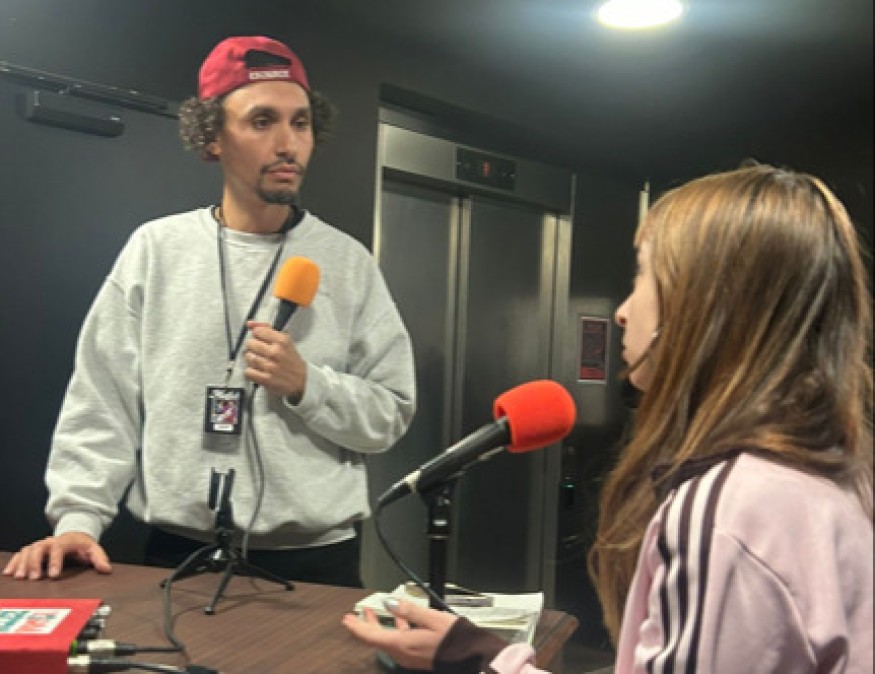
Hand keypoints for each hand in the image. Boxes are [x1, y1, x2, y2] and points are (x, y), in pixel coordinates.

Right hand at [2, 532, 110, 579]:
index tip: (54, 575)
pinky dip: (14, 562)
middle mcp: (50, 541)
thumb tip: (106, 569)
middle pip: (39, 549)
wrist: (74, 535)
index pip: (58, 548)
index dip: (55, 561)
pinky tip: (9, 573)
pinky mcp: (32, 550)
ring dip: (23, 563)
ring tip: (20, 577)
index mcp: (65, 541)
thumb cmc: (83, 545)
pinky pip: (21, 554)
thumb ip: (100, 558)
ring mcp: (40, 545)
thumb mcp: (94, 549)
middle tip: (34, 578)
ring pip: (28, 551)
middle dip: (35, 563)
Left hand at [244, 321, 306, 399]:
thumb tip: (249, 323)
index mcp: (282, 340)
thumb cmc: (291, 359)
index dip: (257, 336)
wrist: (302, 380)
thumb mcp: (284, 340)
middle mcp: (276, 352)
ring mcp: (270, 366)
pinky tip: (258, 371)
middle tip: (260, 352)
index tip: (262, 340)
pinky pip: (248, 371)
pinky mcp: (266, 379)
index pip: (257, 331)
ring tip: (260, 362)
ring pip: (248, 357)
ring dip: (251, 359)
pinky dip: (251, 372)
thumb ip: (266, 329)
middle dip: (253, 347)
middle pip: (250, 343)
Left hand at [342, 598, 458, 669]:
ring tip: (374, 614)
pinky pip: (399, 643)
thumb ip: (408, 610)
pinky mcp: (417, 657)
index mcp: (402, 644)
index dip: (357, 627)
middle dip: (365, 625)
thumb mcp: (430, 618)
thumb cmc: (454, 640)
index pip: (371, 637)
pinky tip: (400, 621)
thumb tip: (389, 603)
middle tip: (354, 615)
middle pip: (376, 639)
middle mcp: (403, 654)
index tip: (347, 619)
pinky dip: (393, 630)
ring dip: (379, 627)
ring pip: (387, 641)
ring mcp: (409, 657)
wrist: (471, 658)